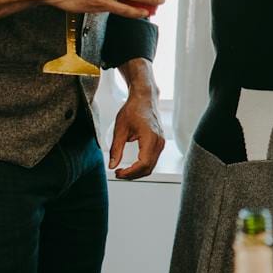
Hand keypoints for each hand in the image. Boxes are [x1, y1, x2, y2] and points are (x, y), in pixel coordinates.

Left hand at [110, 62, 164, 179]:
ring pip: (151, 166)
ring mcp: (161, 142)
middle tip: (117, 173)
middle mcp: (159, 142)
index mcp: (150, 138)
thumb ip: (116, 149)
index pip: (143, 164)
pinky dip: (142, 166)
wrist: (145, 98)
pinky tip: (131, 165)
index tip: (117, 173)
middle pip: (148, 168)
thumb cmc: (133, 109)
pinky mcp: (160, 143)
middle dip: (132, 174)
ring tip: (122, 170)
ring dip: (137, 171)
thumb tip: (112, 166)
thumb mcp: (120, 129)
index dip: (130, 172)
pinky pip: (152, 160)